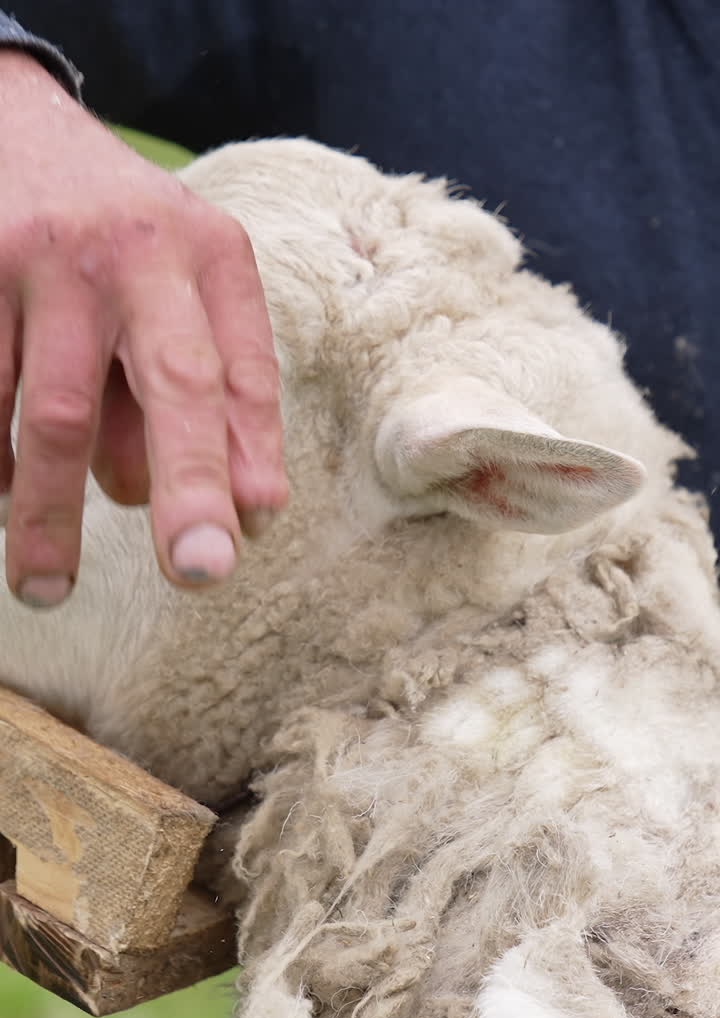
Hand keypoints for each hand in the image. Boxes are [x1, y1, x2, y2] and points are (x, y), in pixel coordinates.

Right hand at [0, 52, 286, 605]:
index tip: (246, 536)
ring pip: (56, 412)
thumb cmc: (120, 241)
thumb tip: (250, 514)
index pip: (244, 373)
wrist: (14, 125)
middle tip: (198, 572)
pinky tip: (4, 495)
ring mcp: (46, 261)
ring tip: (43, 586)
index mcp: (208, 256)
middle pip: (173, 384)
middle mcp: (138, 253)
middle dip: (189, 487)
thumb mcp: (184, 287)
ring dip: (50, 512)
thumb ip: (214, 392)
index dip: (250, 459)